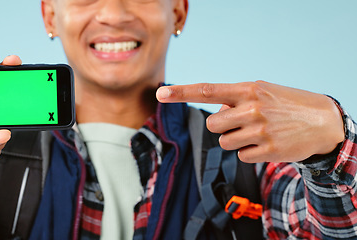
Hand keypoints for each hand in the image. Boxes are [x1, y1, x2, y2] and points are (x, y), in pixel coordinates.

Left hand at [156, 81, 344, 162]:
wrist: (323, 121)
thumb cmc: (286, 104)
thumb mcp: (263, 91)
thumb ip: (235, 98)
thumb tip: (215, 110)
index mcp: (248, 89)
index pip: (207, 90)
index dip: (181, 92)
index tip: (160, 92)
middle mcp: (252, 108)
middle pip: (212, 124)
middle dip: (222, 126)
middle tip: (242, 122)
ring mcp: (260, 130)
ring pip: (224, 142)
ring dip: (236, 139)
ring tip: (257, 132)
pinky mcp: (268, 150)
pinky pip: (241, 155)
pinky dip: (250, 152)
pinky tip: (267, 143)